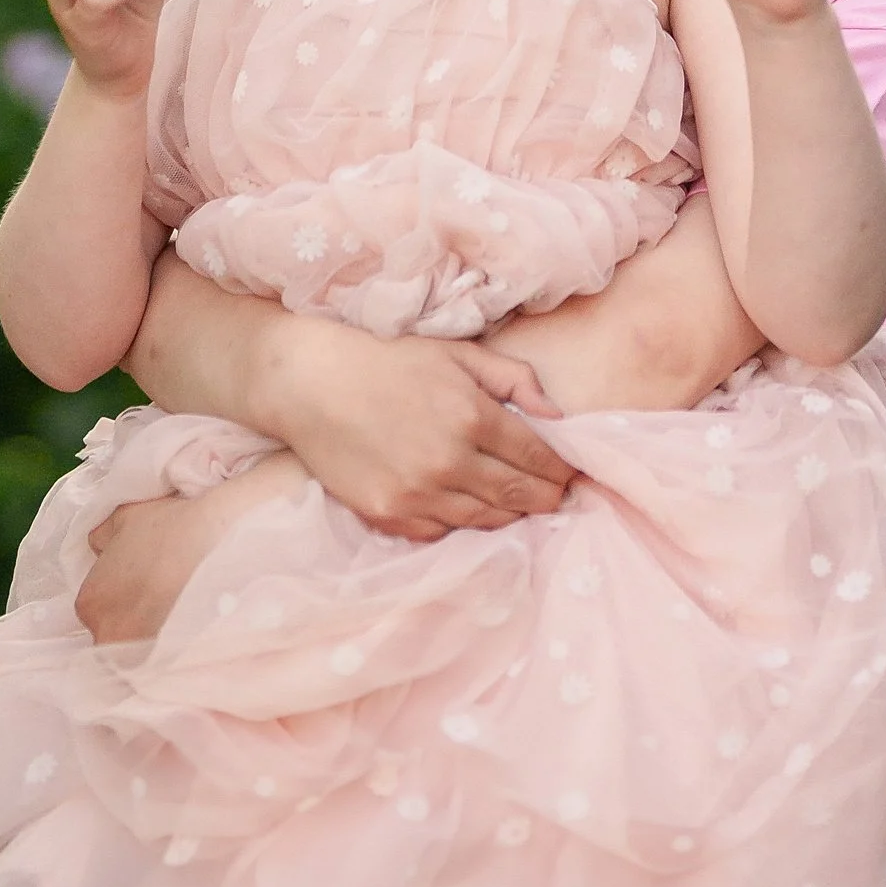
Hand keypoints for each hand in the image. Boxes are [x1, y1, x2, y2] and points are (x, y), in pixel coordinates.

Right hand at [251, 314, 575, 542]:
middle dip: (546, 499)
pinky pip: (441, 533)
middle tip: (559, 499)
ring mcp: (417, 495)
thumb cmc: (390, 361)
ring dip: (510, 516)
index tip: (572, 474)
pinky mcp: (389, 516)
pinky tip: (471, 512)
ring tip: (522, 508)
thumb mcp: (457, 353)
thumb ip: (513, 379)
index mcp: (472, 416)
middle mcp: (449, 461)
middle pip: (517, 495)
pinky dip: (462, 525)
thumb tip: (555, 414)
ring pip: (484, 521)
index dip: (560, 469)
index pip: (535, 456)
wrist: (313, 384)